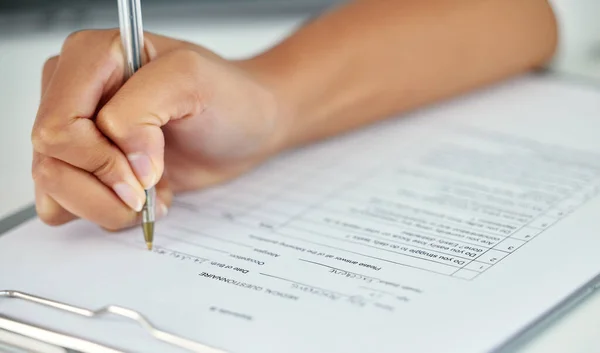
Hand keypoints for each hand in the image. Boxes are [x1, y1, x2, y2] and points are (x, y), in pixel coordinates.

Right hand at [31, 29, 287, 229]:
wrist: (246, 126)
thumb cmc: (227, 98)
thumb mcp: (192, 81)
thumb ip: (141, 111)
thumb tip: (120, 160)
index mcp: (90, 58)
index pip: (58, 126)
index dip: (98, 159)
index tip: (147, 172)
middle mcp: (74, 93)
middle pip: (50, 161)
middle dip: (105, 189)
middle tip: (151, 186)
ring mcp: (77, 133)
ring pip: (53, 189)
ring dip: (108, 204)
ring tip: (152, 191)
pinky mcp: (87, 166)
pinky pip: (66, 205)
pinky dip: (107, 211)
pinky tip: (142, 196)